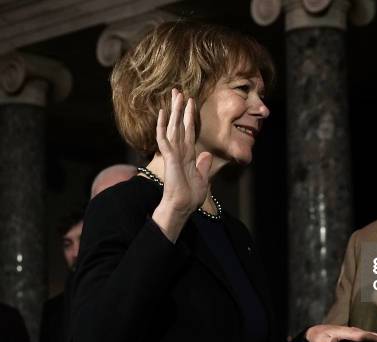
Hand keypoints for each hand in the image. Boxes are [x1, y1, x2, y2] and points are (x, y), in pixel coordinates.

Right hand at [152, 89, 212, 241]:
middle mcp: (179, 151)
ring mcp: (173, 153)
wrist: (182, 207)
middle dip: (179, 108)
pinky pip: (164, 139)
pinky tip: (161, 113)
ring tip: (175, 94)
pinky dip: (162, 126)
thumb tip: (206, 155)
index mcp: (188, 155)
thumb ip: (203, 166)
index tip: (191, 102)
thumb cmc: (190, 196)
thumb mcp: (202, 179)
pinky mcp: (169, 158)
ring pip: (172, 127)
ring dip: (173, 110)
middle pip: (179, 125)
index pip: (189, 131)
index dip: (190, 117)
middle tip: (178, 90)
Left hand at [304, 324, 376, 341]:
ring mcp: (355, 333)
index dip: (375, 339)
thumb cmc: (319, 336)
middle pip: (372, 335)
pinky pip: (369, 338)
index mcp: (348, 332)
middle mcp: (354, 331)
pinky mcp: (355, 337)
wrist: (316, 332)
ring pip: (372, 336)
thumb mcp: (321, 340)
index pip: (364, 336)